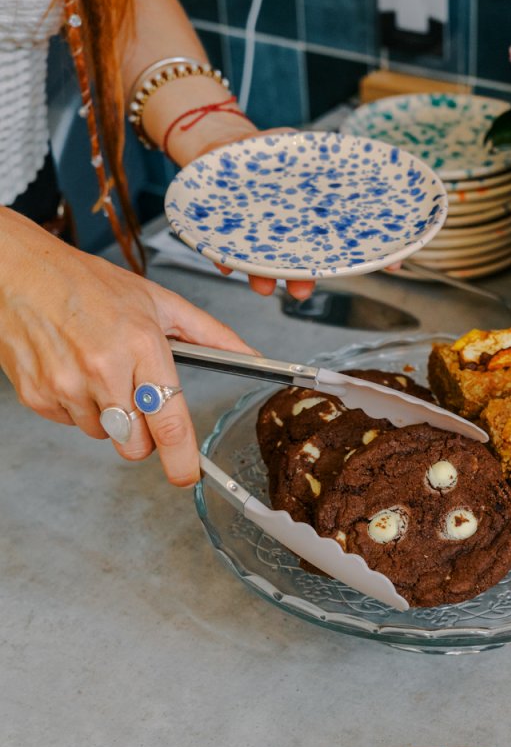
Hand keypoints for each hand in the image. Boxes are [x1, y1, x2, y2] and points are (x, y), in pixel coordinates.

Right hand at [0, 209, 255, 486]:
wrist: (19, 271)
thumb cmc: (87, 283)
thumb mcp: (159, 301)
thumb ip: (211, 335)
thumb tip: (252, 356)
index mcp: (140, 344)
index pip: (169, 420)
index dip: (181, 458)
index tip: (188, 474)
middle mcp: (103, 368)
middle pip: (136, 445)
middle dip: (144, 437)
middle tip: (138, 400)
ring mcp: (66, 385)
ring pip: (104, 436)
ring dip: (109, 416)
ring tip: (99, 371)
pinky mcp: (38, 396)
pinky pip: (72, 424)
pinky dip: (78, 406)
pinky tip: (74, 371)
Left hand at [190, 126, 315, 300]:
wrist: (223, 144)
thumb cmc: (263, 149)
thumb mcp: (291, 143)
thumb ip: (312, 154)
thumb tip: (331, 153)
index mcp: (295, 219)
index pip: (310, 248)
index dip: (316, 265)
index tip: (324, 276)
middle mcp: (272, 233)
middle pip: (286, 263)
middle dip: (293, 280)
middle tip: (300, 291)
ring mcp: (245, 233)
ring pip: (254, 261)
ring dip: (258, 276)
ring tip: (264, 287)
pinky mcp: (216, 229)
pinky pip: (217, 246)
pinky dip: (220, 257)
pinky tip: (225, 266)